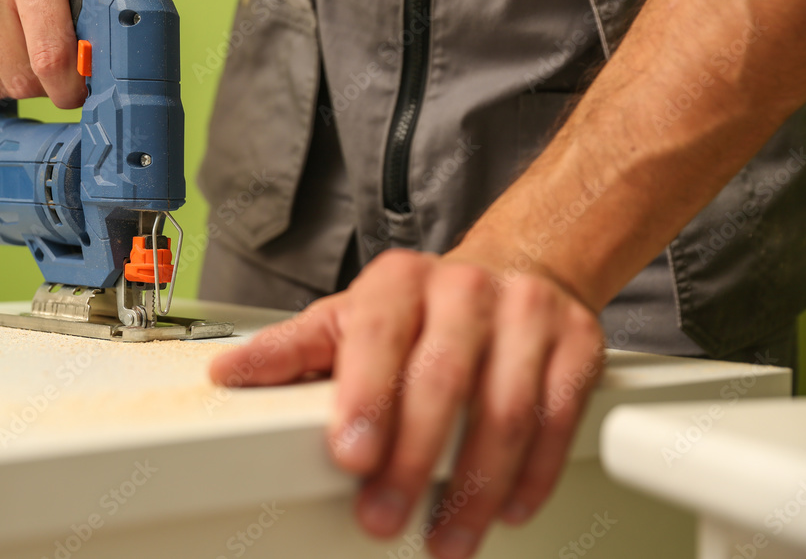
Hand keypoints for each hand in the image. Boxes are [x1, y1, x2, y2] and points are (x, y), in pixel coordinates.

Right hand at [0, 0, 114, 107]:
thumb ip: (112, 17)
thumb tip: (124, 66)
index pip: (50, 58)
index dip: (71, 89)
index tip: (82, 90)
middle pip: (23, 78)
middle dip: (51, 86)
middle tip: (65, 69)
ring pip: (1, 84)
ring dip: (26, 80)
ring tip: (38, 50)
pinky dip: (2, 75)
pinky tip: (15, 49)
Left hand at [209, 248, 604, 558]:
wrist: (512, 272)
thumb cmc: (421, 309)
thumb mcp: (351, 318)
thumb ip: (294, 351)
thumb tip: (229, 372)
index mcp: (400, 281)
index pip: (378, 335)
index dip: (366, 398)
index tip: (350, 456)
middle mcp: (464, 290)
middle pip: (443, 380)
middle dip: (413, 460)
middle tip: (384, 517)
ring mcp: (526, 314)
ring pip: (506, 410)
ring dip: (476, 486)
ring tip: (446, 537)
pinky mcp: (576, 344)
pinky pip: (558, 416)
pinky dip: (533, 473)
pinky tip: (508, 508)